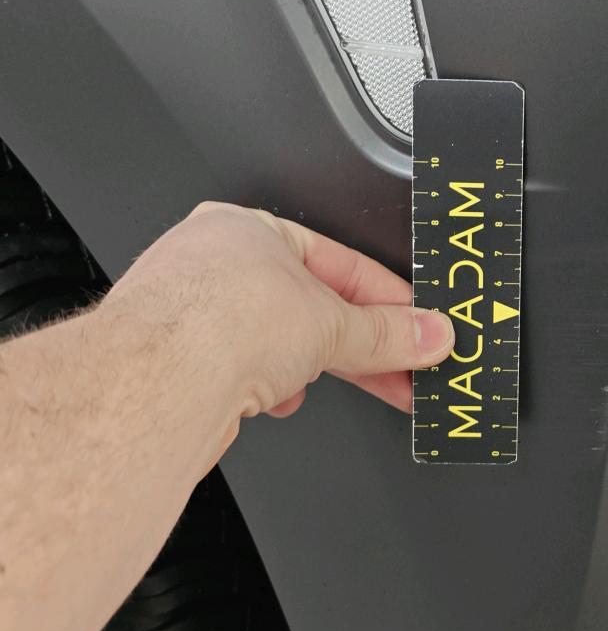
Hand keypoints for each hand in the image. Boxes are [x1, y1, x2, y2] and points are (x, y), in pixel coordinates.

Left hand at [103, 201, 452, 426]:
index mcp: (249, 230)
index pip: (338, 262)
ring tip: (357, 386)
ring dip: (319, 367)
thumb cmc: (216, 321)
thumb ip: (388, 334)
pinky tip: (284, 400)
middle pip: (311, 306)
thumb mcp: (333, 324)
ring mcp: (192, 314)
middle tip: (407, 366)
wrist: (155, 382)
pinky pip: (247, 371)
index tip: (417, 325)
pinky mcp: (180, 362)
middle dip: (361, 342)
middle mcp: (215, 265)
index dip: (386, 298)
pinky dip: (275, 387)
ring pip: (280, 342)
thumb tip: (429, 334)